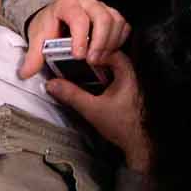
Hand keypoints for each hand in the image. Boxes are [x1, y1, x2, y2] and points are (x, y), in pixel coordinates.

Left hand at [23, 0, 131, 72]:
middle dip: (100, 42)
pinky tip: (109, 52)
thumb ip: (33, 56)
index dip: (80, 38)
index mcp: (68, 4)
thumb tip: (26, 72)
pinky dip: (119, 40)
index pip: (78, 18)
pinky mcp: (112, 14)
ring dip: (111, 43)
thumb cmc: (49, 25)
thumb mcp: (38, 38)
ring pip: (116, 21)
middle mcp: (87, 2)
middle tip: (92, 61)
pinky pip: (123, 25)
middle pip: (102, 18)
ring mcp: (102, 7)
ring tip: (100, 59)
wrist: (56, 17)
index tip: (79, 56)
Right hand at [47, 49, 151, 170]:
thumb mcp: (92, 109)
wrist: (138, 142)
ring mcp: (129, 81)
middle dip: (89, 59)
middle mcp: (131, 72)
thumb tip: (53, 84)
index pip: (107, 49)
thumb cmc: (122, 125)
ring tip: (74, 70)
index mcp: (127, 71)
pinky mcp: (126, 90)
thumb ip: (72, 95)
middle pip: (107, 56)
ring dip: (93, 69)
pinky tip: (86, 84)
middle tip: (71, 60)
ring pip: (108, 67)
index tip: (74, 52)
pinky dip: (98, 78)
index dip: (90, 49)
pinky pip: (111, 77)